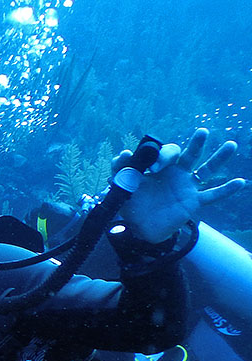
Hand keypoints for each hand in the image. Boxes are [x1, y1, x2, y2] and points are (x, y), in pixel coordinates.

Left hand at [116, 128, 243, 242]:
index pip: (166, 152)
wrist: (139, 227)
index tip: (152, 166)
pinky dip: (226, 190)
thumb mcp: (124, 185)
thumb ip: (121, 169)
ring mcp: (187, 187)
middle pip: (189, 154)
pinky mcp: (193, 202)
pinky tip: (240, 182)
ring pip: (206, 170)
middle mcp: (176, 174)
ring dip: (219, 157)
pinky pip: (212, 195)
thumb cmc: (133, 203)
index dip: (162, 155)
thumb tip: (124, 153)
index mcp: (160, 168)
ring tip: (231, 145)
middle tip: (202, 133)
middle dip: (195, 144)